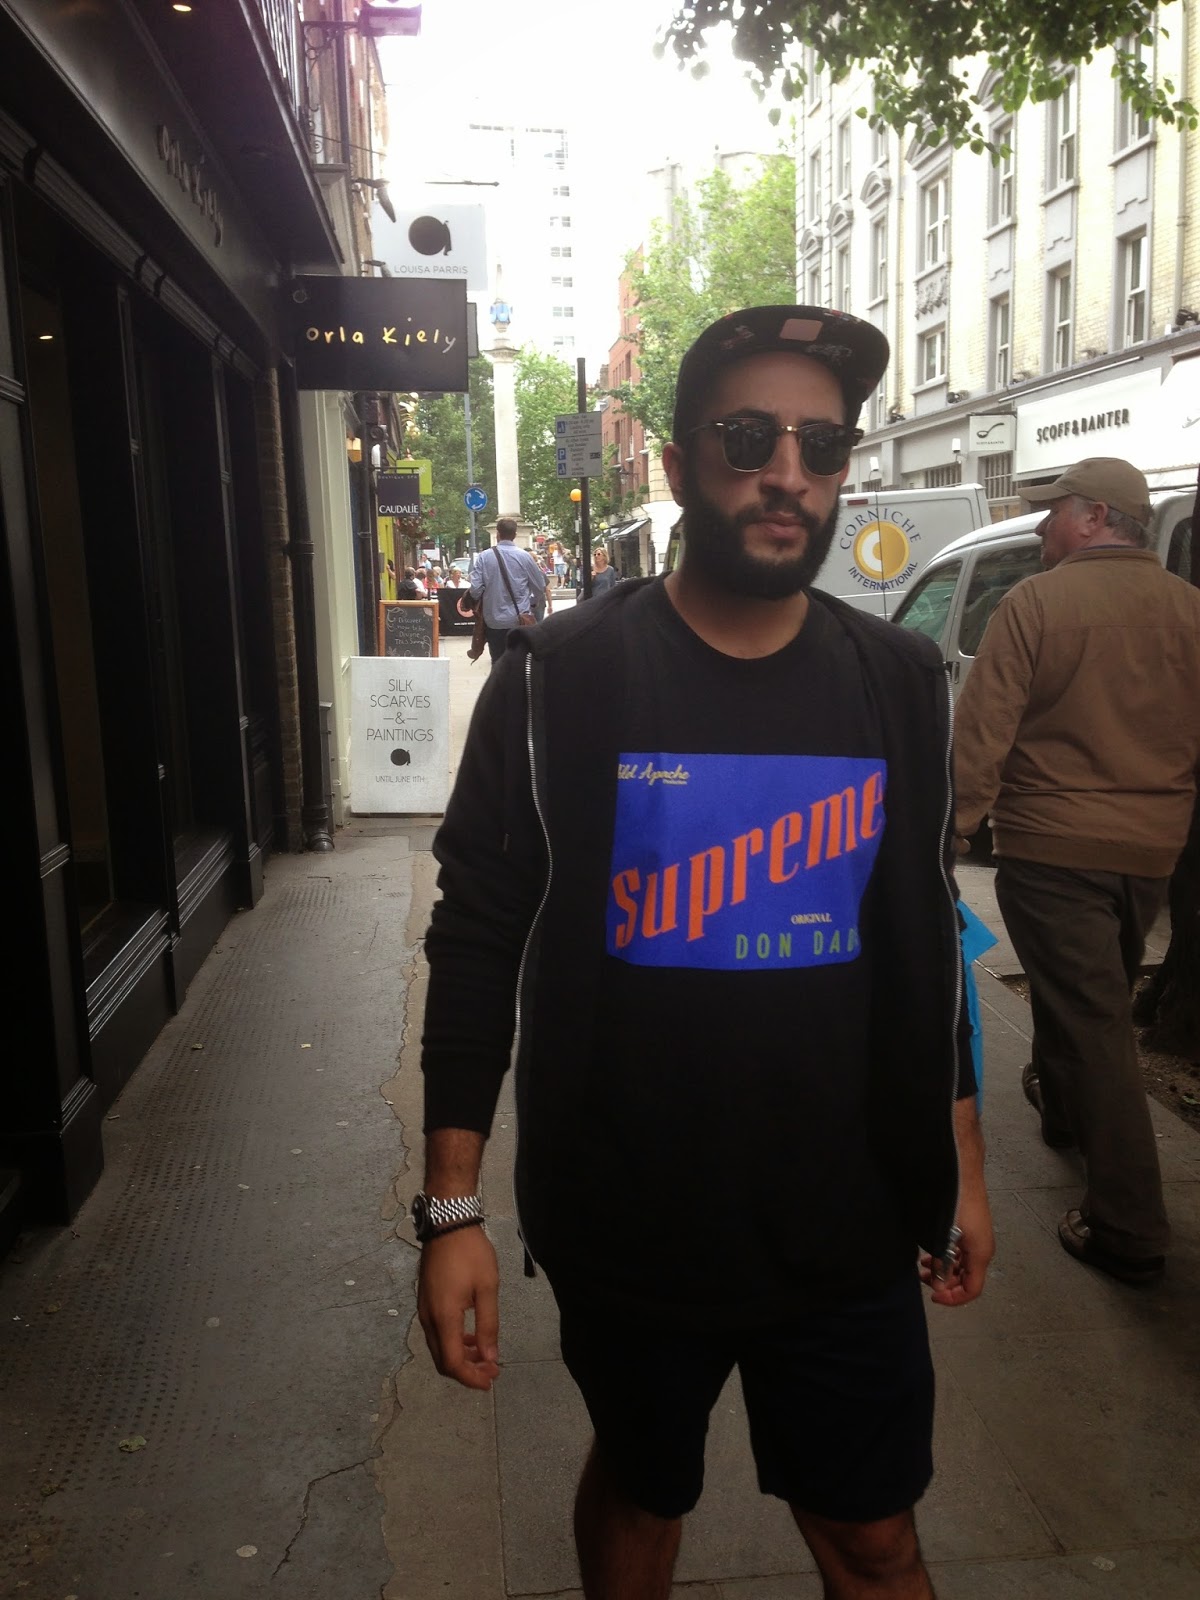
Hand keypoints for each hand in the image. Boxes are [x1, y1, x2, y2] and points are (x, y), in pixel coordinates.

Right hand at [417, 1225, 500, 1388]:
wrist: (447, 1223)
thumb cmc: (470, 1252)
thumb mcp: (487, 1287)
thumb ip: (488, 1325)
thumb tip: (490, 1357)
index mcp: (444, 1317)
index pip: (452, 1362)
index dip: (471, 1378)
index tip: (490, 1380)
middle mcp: (429, 1318)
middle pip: (442, 1360)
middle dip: (466, 1371)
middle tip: (491, 1370)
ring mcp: (424, 1310)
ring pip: (439, 1348)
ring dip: (460, 1357)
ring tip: (484, 1355)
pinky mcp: (425, 1302)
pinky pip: (437, 1333)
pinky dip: (453, 1343)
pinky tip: (470, 1337)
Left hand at [919, 1183, 993, 1306]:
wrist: (962, 1171)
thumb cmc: (957, 1200)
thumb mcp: (946, 1237)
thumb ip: (943, 1262)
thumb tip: (939, 1284)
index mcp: (980, 1254)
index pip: (972, 1290)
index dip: (953, 1298)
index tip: (934, 1295)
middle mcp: (982, 1249)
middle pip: (967, 1279)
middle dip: (946, 1283)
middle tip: (924, 1278)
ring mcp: (977, 1238)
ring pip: (963, 1265)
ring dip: (944, 1269)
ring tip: (923, 1265)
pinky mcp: (971, 1228)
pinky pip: (961, 1251)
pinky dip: (947, 1256)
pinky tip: (931, 1251)